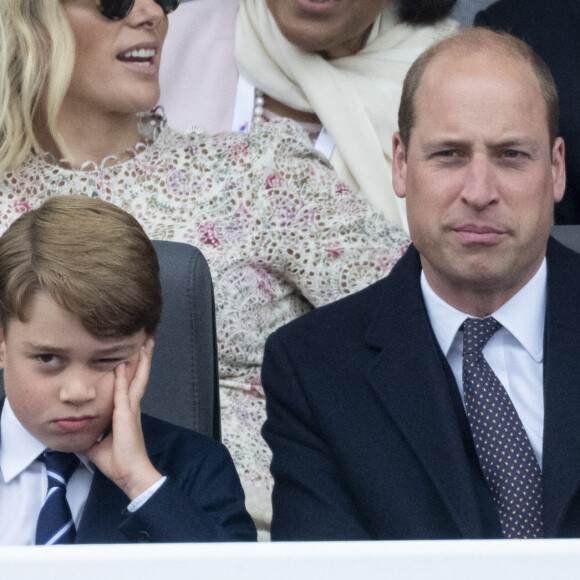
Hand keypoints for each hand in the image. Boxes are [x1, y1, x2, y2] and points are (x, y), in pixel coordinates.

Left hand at [84, 337, 161, 499]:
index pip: (130, 384)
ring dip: (141, 361)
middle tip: (147, 340)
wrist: (129, 473)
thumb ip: (88, 433)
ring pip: (137, 379)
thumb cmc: (117, 461)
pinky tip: (122, 366)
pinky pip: (123, 393)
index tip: (134, 353)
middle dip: (143, 358)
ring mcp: (131, 410)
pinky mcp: (126, 416)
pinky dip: (123, 379)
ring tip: (145, 344)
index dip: (134, 368)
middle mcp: (131, 407)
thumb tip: (73, 432)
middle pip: (139, 376)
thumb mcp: (96, 443)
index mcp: (126, 411)